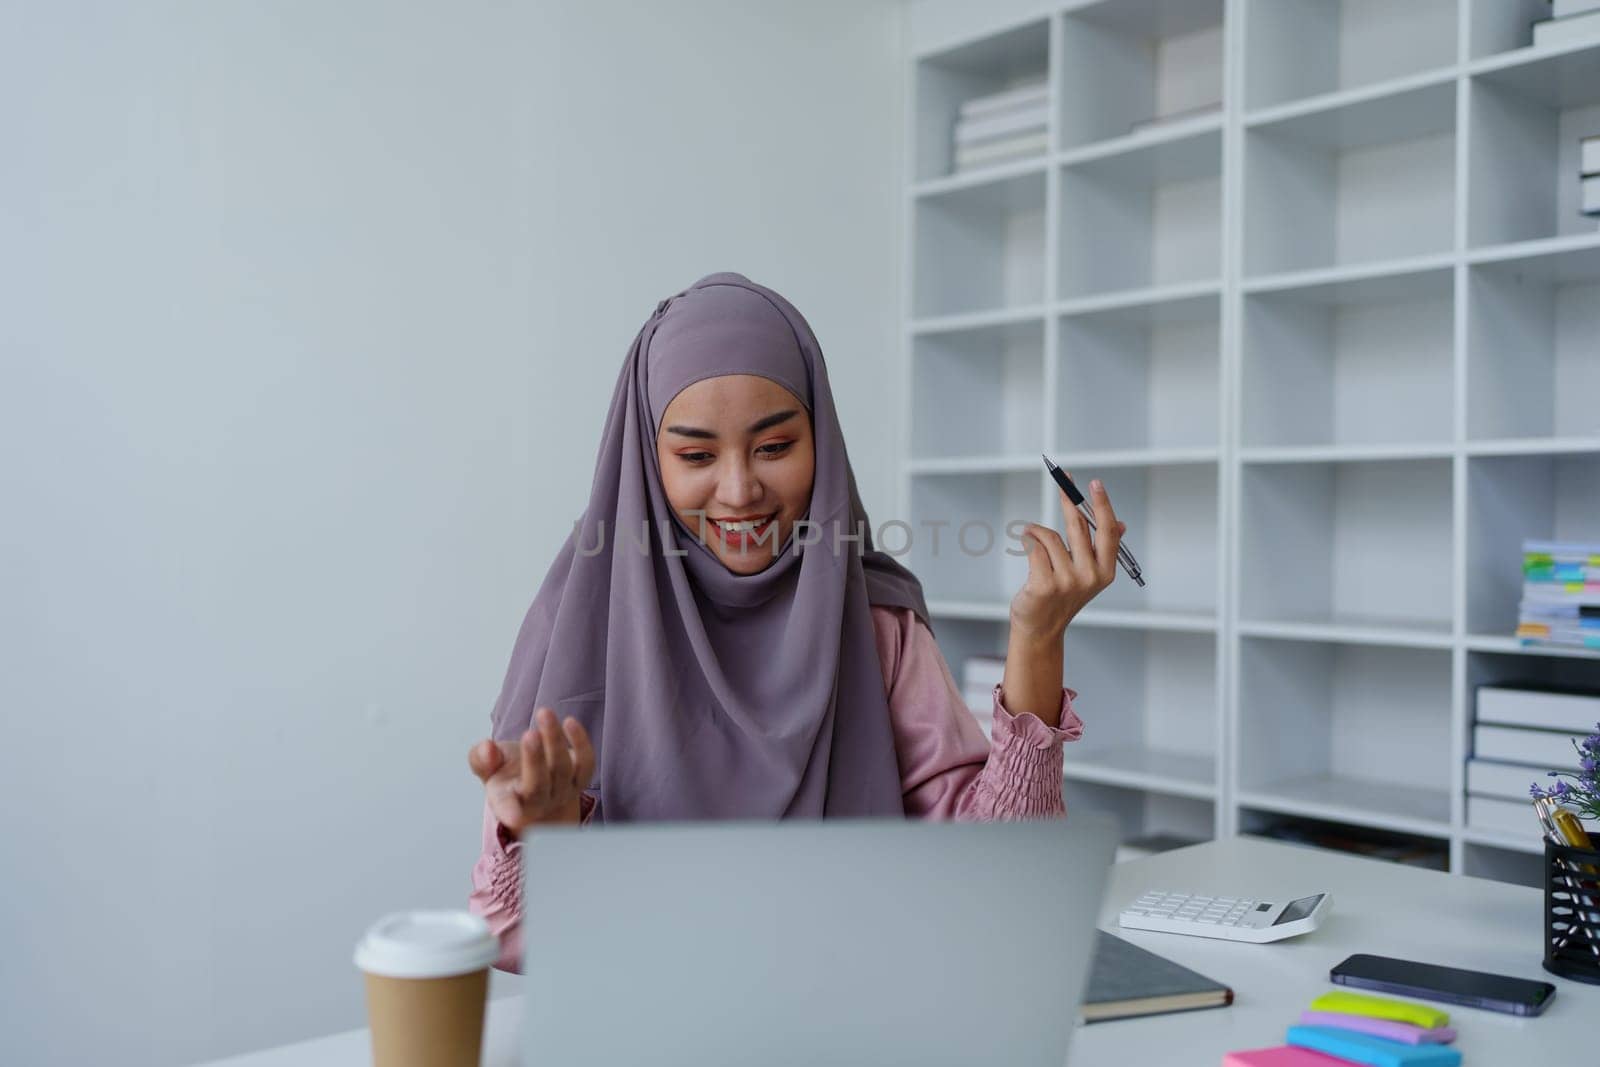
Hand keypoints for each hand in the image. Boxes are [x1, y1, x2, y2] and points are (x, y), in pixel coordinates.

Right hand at [467, 707, 594, 834]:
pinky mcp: (580, 778)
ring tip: (544, 714)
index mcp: (508, 802)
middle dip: (535, 759)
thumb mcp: (486, 765)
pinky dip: (580, 742)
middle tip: (529, 734)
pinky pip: (586, 763)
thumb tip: (487, 748)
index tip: (513, 815)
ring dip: (554, 740)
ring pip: (563, 770)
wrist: (533, 777)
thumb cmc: (506, 772)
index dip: (510, 812)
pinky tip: (569, 722)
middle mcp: (537, 802)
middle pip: (539, 785)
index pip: (509, 809)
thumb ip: (481, 758)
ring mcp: (562, 792)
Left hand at [1010, 475, 1124, 639]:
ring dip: (1037, 531)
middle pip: (1079, 526)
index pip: (1107, 531)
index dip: (1102, 504)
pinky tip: (1026, 542)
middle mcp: (1090, 576)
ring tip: (1031, 536)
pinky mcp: (1043, 585)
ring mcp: (1067, 582)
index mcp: (1105, 572)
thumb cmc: (1062, 597)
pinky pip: (1034, 547)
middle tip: (1063, 480)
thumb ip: (1102, 550)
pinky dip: (1028, 540)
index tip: (1095, 484)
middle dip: (1069, 500)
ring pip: (1050, 537)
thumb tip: (1121, 524)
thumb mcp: (1088, 574)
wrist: (1041, 629)